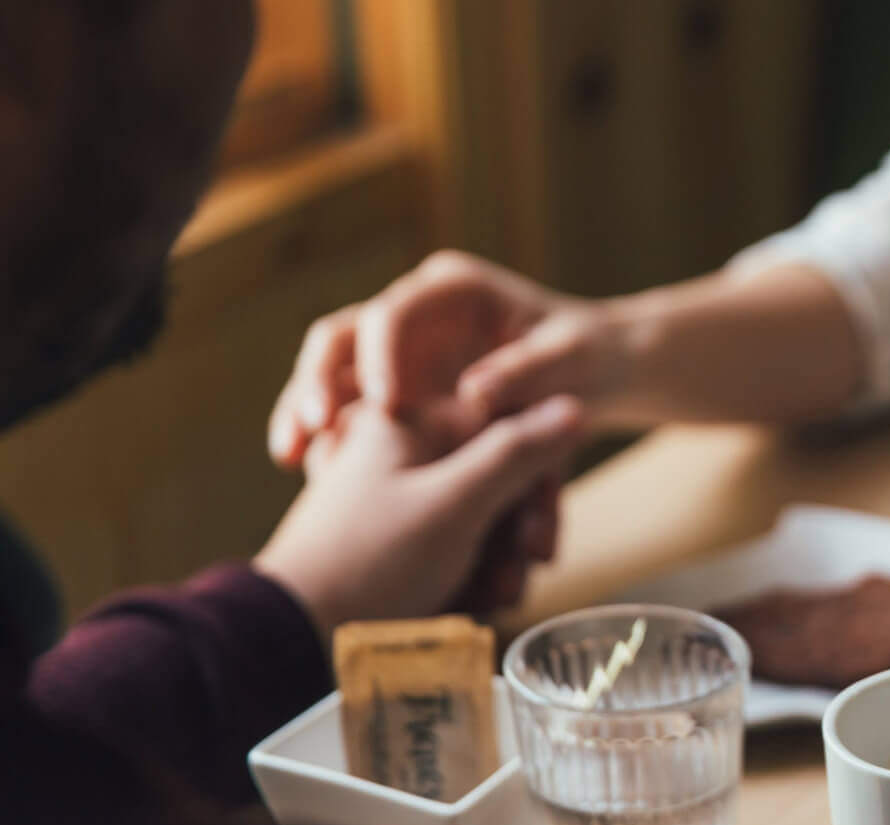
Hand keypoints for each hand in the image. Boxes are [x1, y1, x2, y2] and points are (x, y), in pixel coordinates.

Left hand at [254, 396, 584, 636]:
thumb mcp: (453, 503)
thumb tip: (572, 406)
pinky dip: (469, 576)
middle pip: (498, 478)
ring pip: (482, 519)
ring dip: (497, 563)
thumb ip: (515, 454)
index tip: (537, 535)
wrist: (295, 632)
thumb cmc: (369, 562)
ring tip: (489, 601)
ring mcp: (398, 496)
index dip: (535, 483)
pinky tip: (468, 605)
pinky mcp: (396, 538)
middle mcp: (404, 451)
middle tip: (519, 578)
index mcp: (409, 420)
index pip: (506, 428)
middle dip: (515, 536)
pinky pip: (455, 547)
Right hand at [267, 250, 633, 467]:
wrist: (598, 371)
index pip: (395, 311)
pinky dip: (326, 434)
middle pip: (343, 335)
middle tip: (312, 427)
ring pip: (332, 371)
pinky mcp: (396, 386)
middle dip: (318, 378)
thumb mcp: (572, 361)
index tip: (384, 403)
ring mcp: (400, 348)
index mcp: (454, 289)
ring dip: (306, 408)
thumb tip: (476, 392)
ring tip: (291, 455)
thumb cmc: (590, 357)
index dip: (381, 354)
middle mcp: (416, 311)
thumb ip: (528, 372)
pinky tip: (308, 470)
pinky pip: (346, 407)